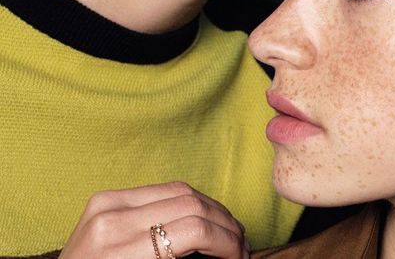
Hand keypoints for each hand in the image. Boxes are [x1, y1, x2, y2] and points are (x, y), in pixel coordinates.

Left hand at [60, 182, 248, 258]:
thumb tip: (229, 255)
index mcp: (119, 250)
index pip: (193, 229)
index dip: (226, 241)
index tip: (241, 256)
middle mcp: (112, 220)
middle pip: (191, 204)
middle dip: (225, 224)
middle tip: (241, 244)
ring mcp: (106, 203)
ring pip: (180, 190)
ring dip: (212, 209)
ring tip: (227, 229)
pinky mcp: (105, 197)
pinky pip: (159, 189)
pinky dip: (187, 201)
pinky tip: (201, 216)